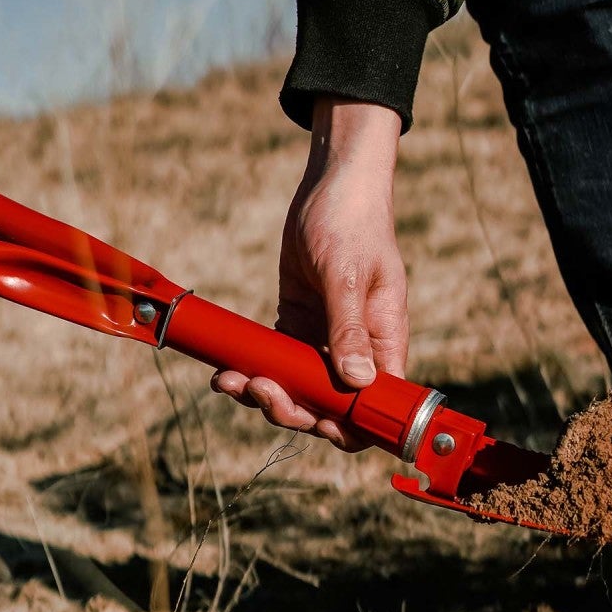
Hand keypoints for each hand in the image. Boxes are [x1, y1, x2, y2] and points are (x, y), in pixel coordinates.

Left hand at [212, 98, 407, 448]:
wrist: (331, 184)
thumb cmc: (352, 222)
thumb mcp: (347, 276)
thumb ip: (350, 330)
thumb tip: (357, 382)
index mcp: (385, 341)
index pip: (375, 406)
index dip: (347, 428)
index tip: (313, 422)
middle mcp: (357, 348)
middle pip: (328, 406)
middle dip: (292, 408)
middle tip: (258, 388)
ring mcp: (325, 338)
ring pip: (297, 387)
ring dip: (264, 393)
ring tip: (230, 381)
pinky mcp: (297, 322)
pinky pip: (276, 361)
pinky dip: (253, 370)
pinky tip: (226, 370)